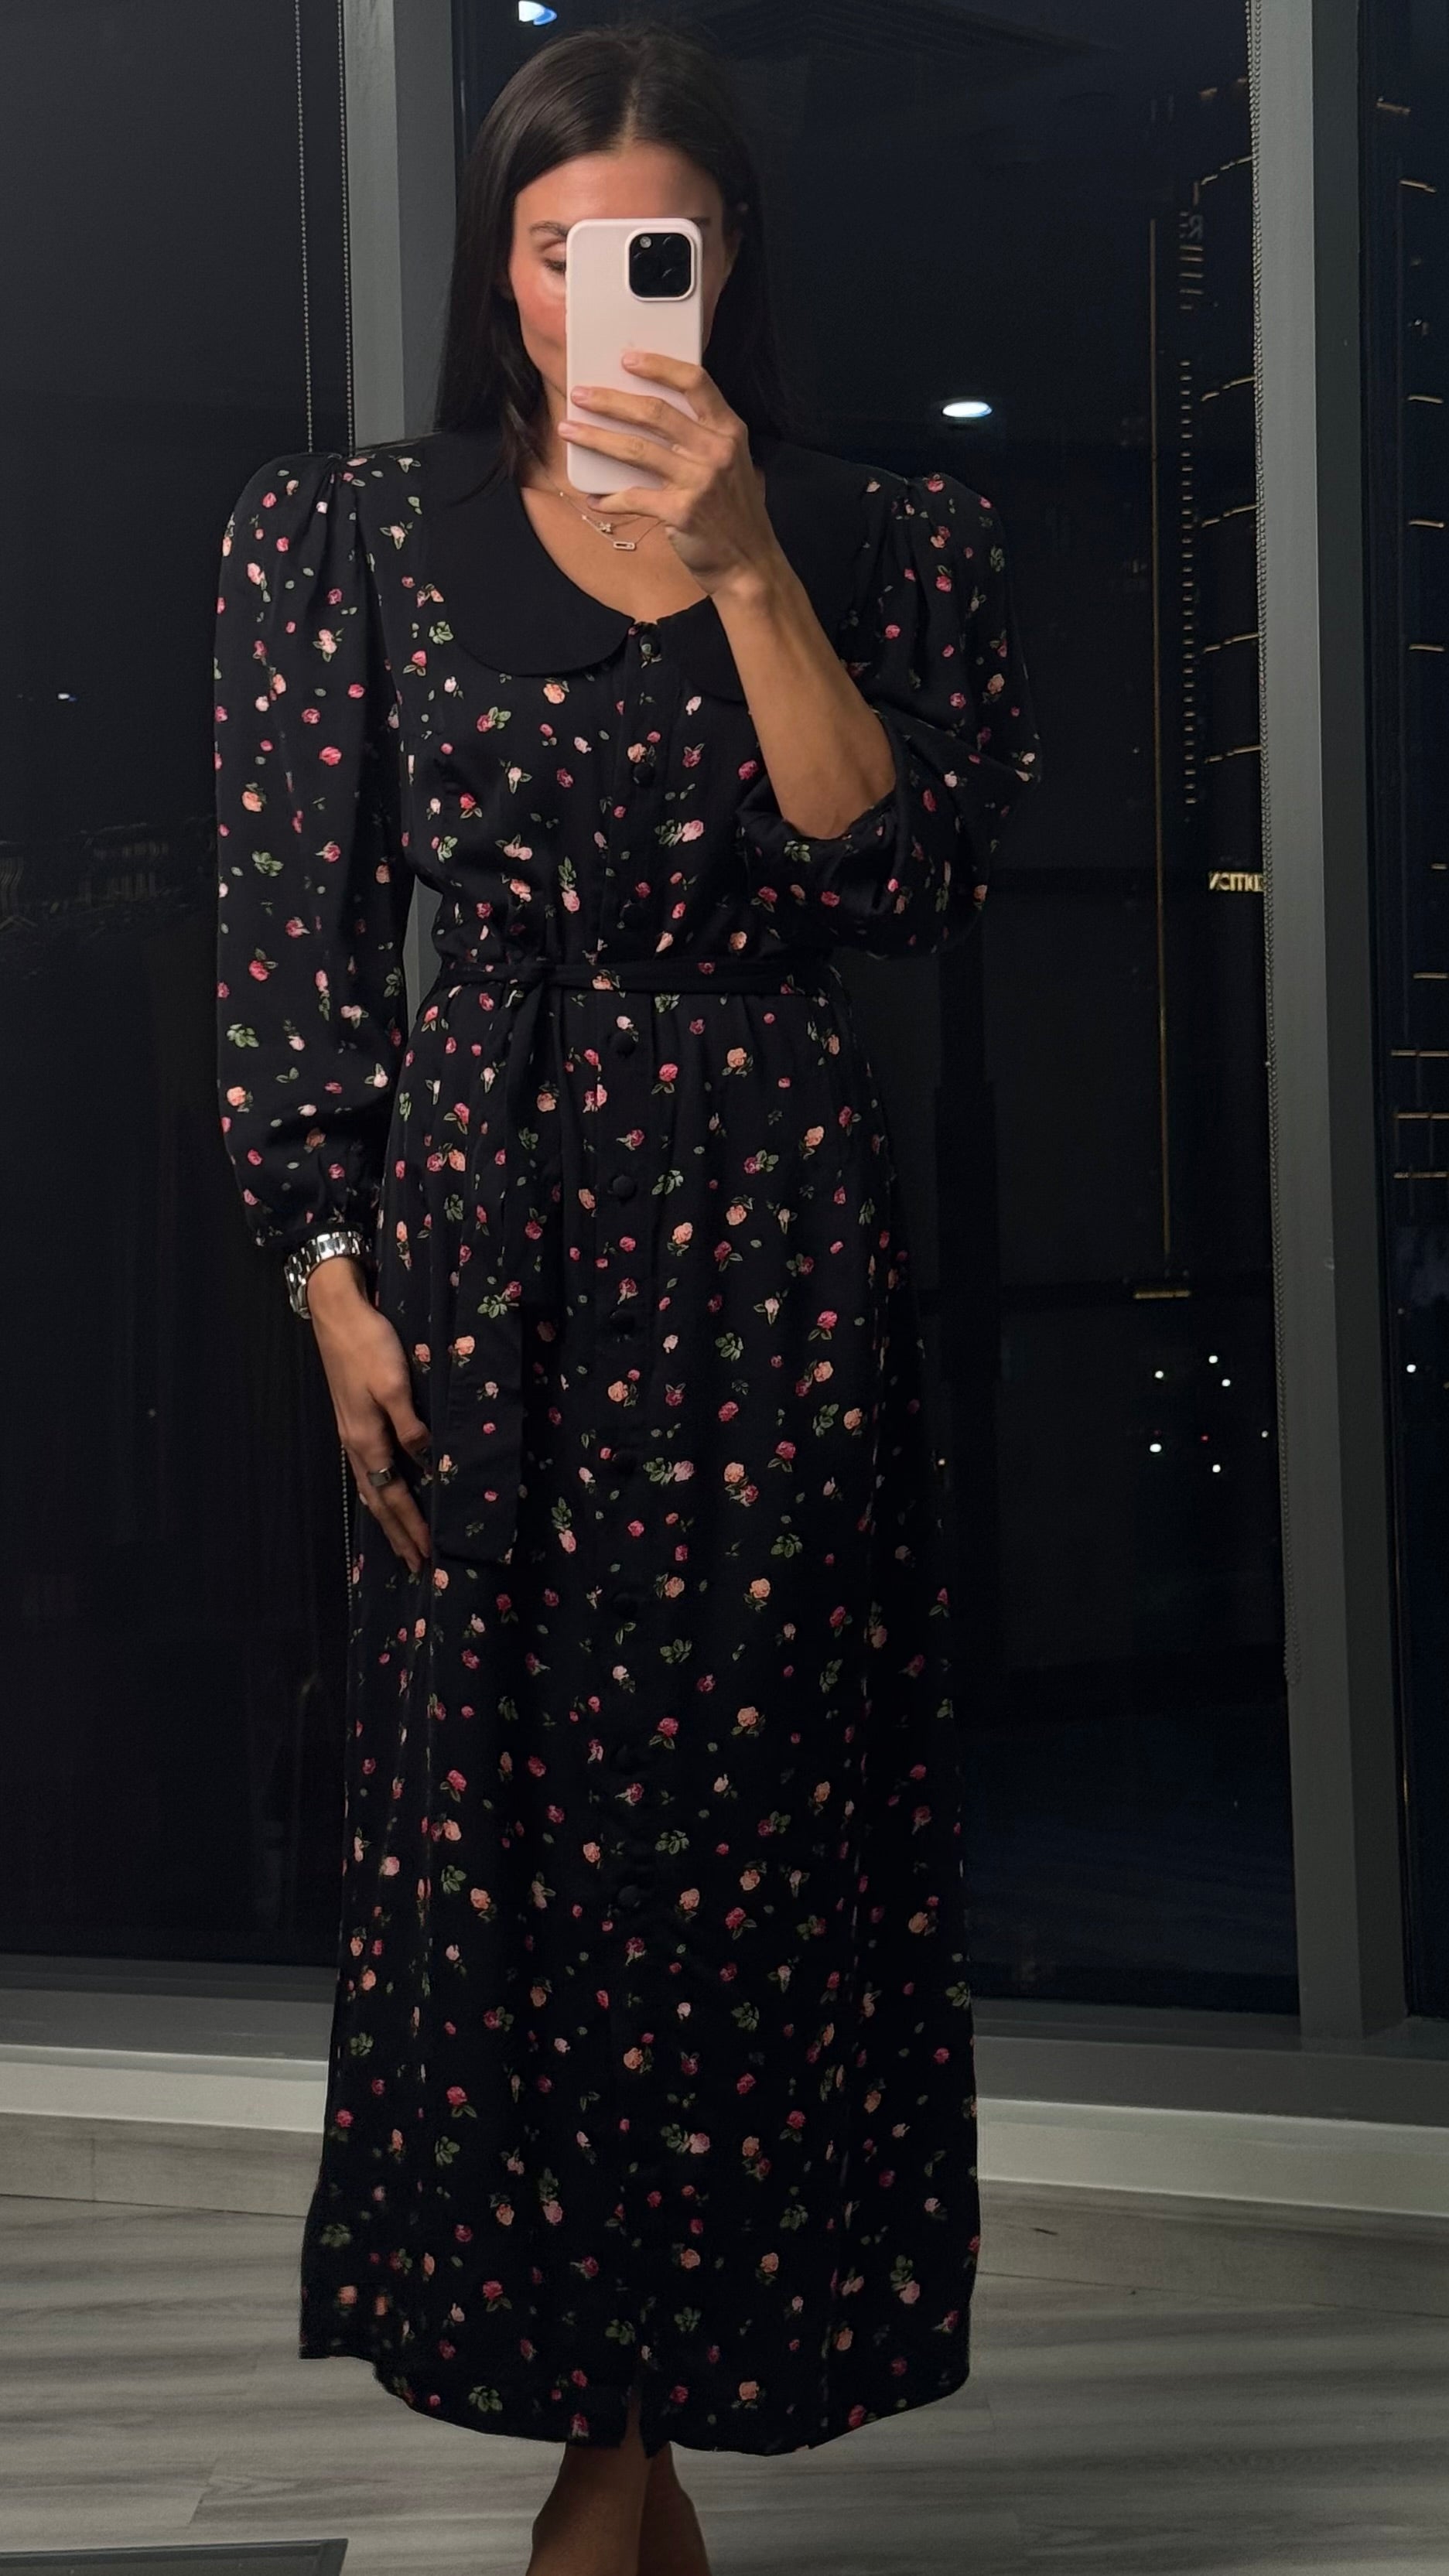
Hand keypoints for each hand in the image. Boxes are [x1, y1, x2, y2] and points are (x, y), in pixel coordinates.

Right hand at [306, 1257, 431, 1573]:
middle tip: (415, 1564)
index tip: (427, 1554)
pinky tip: (385, 1493)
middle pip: (379, 1500)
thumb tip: (425, 1461)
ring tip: (401, 1541)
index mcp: (367, 1439)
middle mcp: (356, 1444)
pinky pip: (368, 1470)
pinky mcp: (352, 1420)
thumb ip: (409, 1424)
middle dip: (397, 1533)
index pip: (394, 1495)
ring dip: (387, 1518)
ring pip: (371, 1487)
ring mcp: (351, 1433)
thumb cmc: (369, 1344)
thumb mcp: (394, 1382)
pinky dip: (379, 1492)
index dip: (411, 1525)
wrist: (336, 1313)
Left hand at [558, 352, 785, 600]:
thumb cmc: (731, 509)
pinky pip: (634, 497)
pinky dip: (610, 498)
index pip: (695, 382)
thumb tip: (645, 410)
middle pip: (655, 411)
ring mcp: (699, 481)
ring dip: (596, 438)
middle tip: (580, 395)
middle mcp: (716, 450)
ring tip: (569, 430)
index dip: (659, 366)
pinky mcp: (682, 511)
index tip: (627, 359)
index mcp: (728, 430)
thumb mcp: (728, 462)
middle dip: (610, 400)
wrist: (747, 562)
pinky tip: (594, 497)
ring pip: (636, 449)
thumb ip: (699, 435)